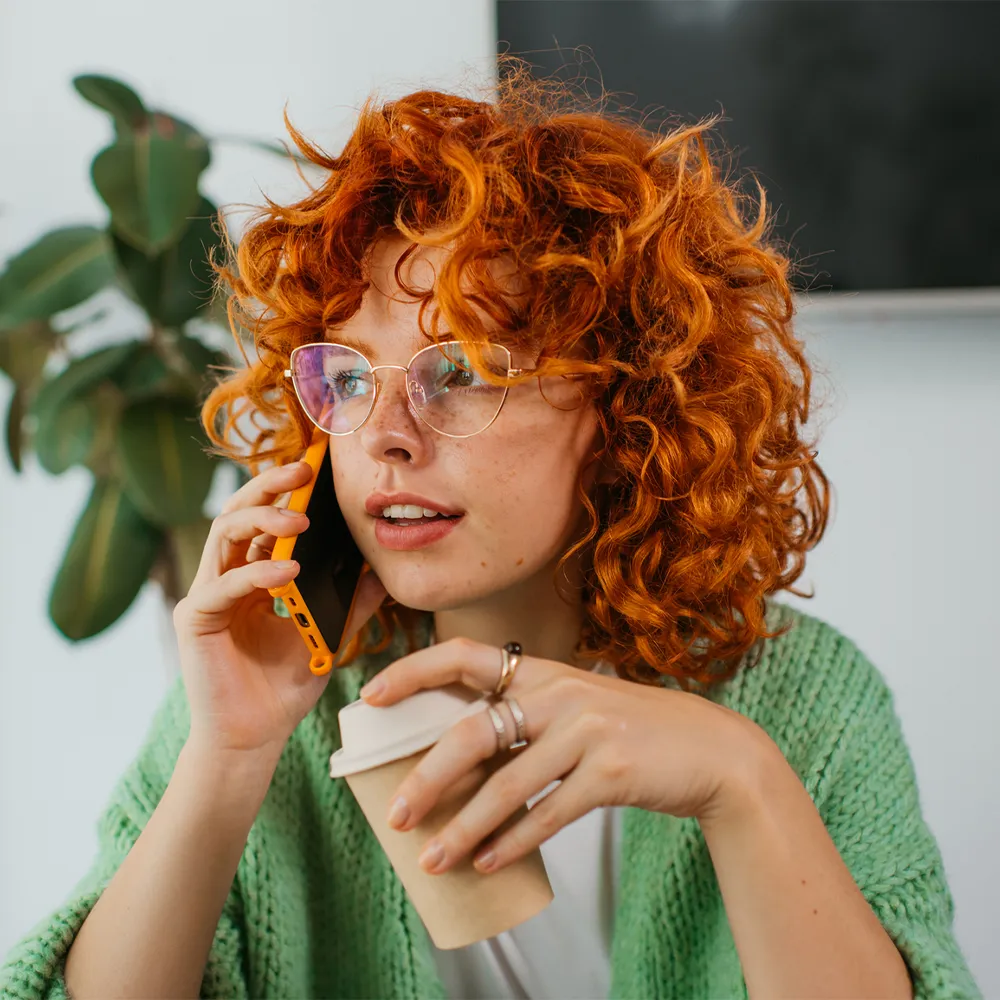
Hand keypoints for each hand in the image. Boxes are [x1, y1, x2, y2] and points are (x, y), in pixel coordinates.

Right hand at [172, 461, 387, 758]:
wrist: (253, 738)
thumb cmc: (284, 688)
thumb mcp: (329, 637)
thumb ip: (350, 604)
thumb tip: (382, 571)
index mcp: (253, 575)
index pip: (265, 520)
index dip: (286, 491)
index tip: (318, 468)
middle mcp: (226, 576)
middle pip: (238, 512)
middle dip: (269, 486)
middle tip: (304, 472)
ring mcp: (207, 594)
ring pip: (223, 534)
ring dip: (262, 519)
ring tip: (299, 520)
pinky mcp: (195, 619)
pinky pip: (223, 585)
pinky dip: (257, 575)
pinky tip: (289, 573)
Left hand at [359, 637, 763, 874]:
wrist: (714, 751)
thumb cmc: (635, 731)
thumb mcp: (579, 708)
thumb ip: (527, 720)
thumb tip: (458, 763)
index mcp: (545, 672)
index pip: (465, 654)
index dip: (414, 670)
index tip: (373, 695)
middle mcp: (561, 693)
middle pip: (473, 732)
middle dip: (427, 776)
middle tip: (397, 813)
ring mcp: (587, 730)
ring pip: (506, 784)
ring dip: (464, 827)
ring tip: (434, 857)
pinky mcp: (612, 772)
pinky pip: (548, 813)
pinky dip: (512, 842)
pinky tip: (488, 862)